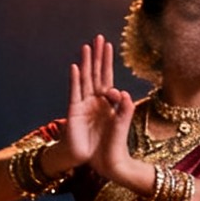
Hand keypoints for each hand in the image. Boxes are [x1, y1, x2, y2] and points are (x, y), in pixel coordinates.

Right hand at [61, 35, 134, 175]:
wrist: (99, 163)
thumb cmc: (110, 145)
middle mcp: (94, 100)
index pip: (106, 76)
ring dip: (86, 63)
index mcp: (106, 102)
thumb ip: (124, 110)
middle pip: (95, 73)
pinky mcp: (75, 113)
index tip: (109, 46)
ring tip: (87, 47)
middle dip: (97, 55)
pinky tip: (76, 67)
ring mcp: (83, 105)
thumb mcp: (121, 125)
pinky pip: (75, 93)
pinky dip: (75, 80)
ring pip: (85, 79)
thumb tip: (124, 93)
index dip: (107, 61)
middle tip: (98, 37)